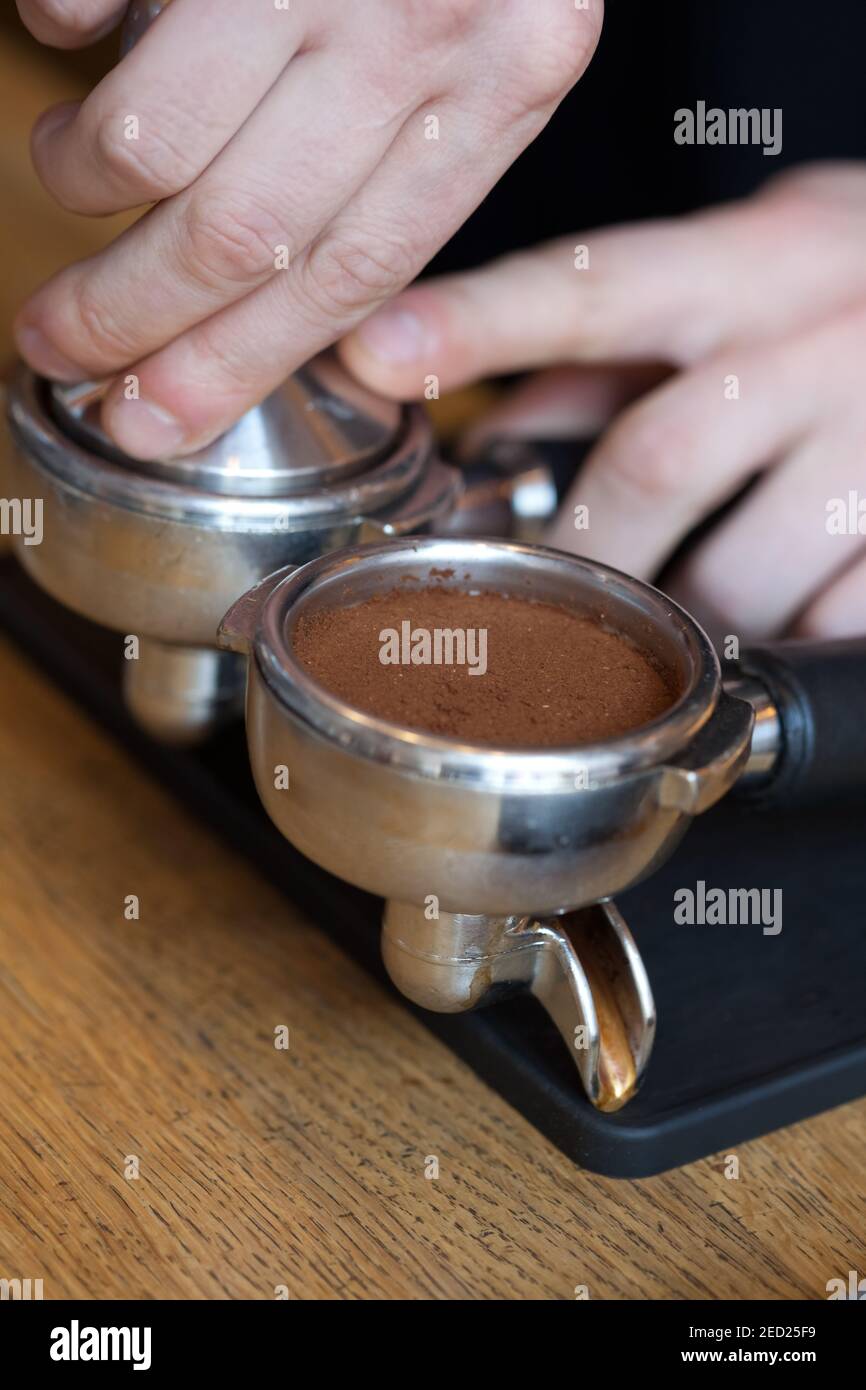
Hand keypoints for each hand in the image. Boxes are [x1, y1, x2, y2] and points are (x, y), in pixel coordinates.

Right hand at [13, 0, 600, 458]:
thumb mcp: (485, 36)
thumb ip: (405, 160)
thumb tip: (264, 299)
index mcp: (507, 72)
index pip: (356, 274)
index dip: (238, 365)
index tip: (154, 422)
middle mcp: (423, 16)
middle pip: (245, 237)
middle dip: (131, 318)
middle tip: (61, 352)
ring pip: (153, 143)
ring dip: (85, 183)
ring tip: (74, 177)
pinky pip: (91, 3)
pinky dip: (64, 28)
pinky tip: (85, 28)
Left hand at [340, 164, 865, 639]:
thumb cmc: (849, 290)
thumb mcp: (743, 275)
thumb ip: (616, 341)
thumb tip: (489, 413)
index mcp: (751, 266)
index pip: (596, 287)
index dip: (480, 322)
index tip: (376, 350)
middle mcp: (818, 341)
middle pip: (657, 462)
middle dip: (581, 556)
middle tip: (543, 603)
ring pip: (744, 573)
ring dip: (683, 624)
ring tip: (672, 626)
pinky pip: (829, 624)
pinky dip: (779, 645)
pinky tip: (771, 622)